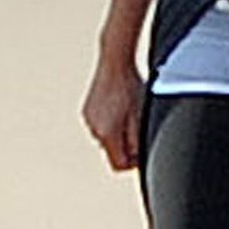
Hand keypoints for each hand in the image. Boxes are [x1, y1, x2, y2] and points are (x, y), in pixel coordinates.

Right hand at [82, 50, 147, 171]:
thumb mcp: (141, 118)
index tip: (141, 152)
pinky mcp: (87, 110)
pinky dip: (110, 121)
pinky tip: (119, 107)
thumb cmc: (129, 85)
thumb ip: (137, 142)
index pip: (117, 165)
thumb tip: (137, 157)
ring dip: (117, 132)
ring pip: (106, 138)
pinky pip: (100, 125)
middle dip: (125, 144)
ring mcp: (88, 119)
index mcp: (106, 133)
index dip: (132, 163)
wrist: (115, 63)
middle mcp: (93, 129)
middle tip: (137, 126)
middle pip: (112, 151)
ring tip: (128, 113)